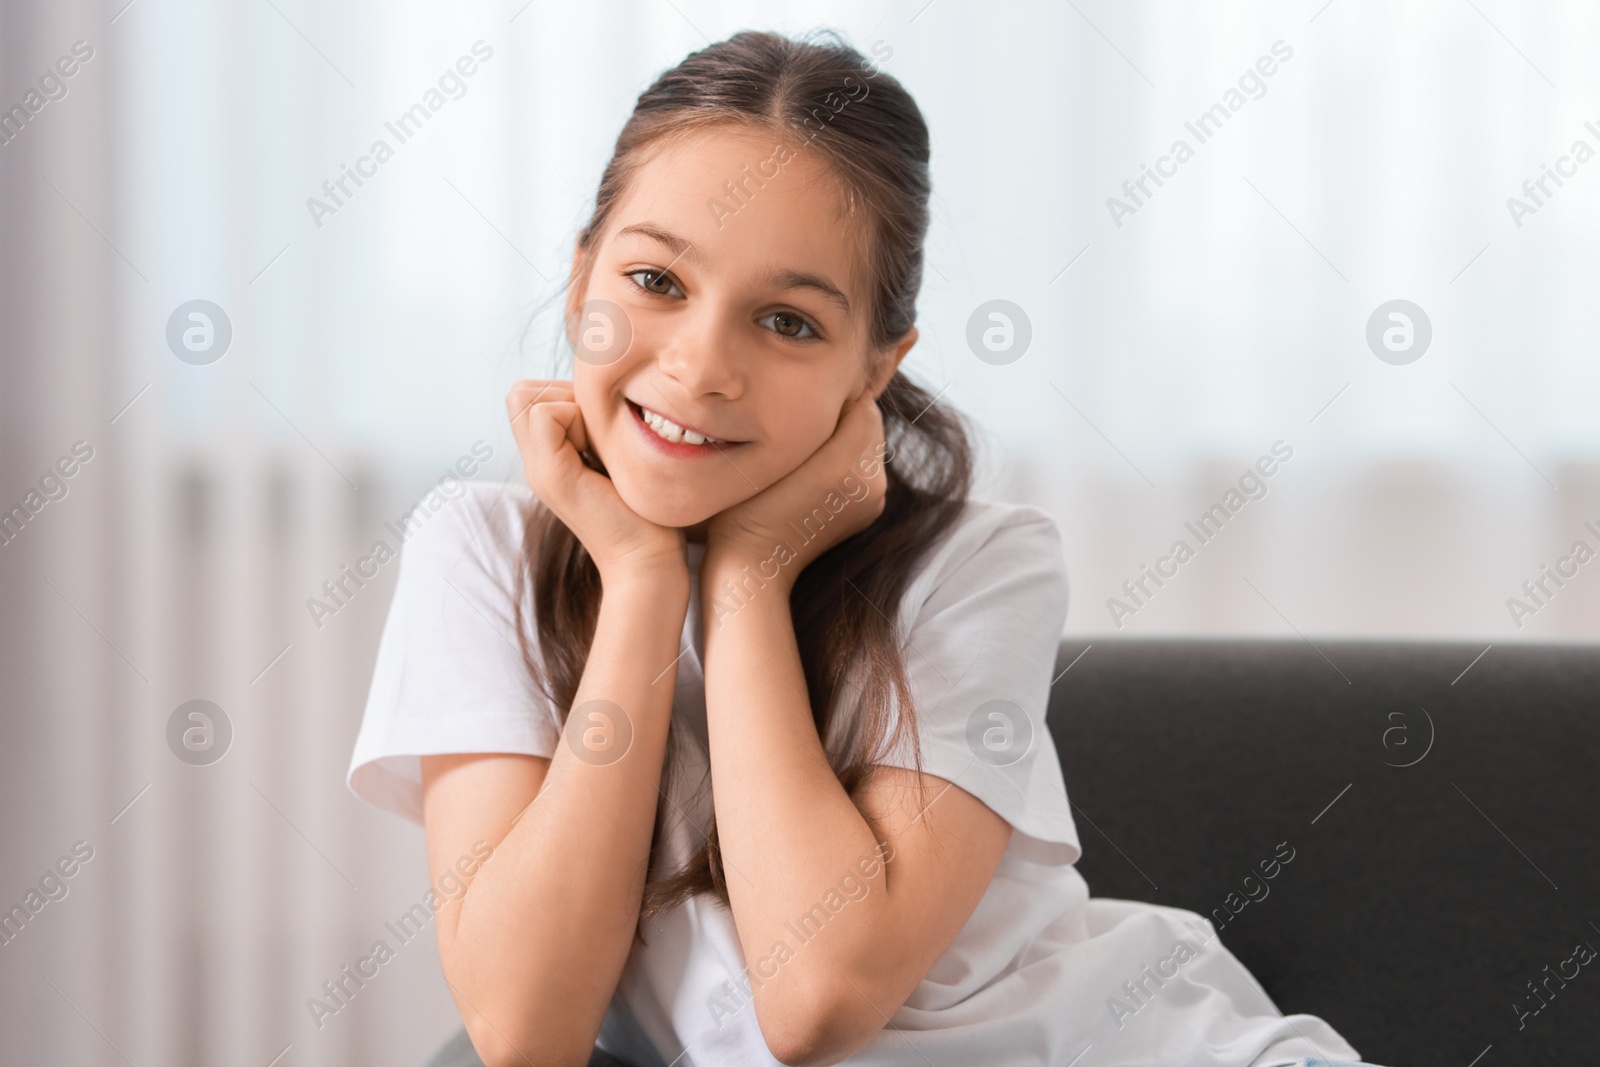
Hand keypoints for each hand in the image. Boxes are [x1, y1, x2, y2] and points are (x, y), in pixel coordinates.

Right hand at [506, 380, 686, 586]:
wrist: (647, 560)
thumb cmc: (647, 512)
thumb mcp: (618, 456)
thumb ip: (598, 428)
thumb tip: (599, 388)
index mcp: (549, 457)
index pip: (528, 394)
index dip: (563, 394)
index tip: (599, 428)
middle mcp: (535, 462)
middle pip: (521, 392)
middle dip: (562, 394)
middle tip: (597, 433)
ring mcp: (538, 469)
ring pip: (527, 397)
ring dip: (571, 406)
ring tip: (600, 446)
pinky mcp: (551, 475)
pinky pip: (546, 414)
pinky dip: (576, 418)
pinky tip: (601, 453)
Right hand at [705, 394, 888, 588]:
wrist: (755, 565)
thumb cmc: (748, 505)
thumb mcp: (771, 452)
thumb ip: (810, 418)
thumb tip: (830, 393)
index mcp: (849, 463)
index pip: (862, 403)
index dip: (833, 398)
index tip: (803, 405)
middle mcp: (872, 482)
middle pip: (869, 424)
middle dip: (843, 418)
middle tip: (803, 423)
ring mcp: (874, 500)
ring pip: (868, 446)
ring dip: (845, 440)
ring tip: (807, 449)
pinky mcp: (868, 511)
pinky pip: (864, 470)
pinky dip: (846, 463)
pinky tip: (815, 472)